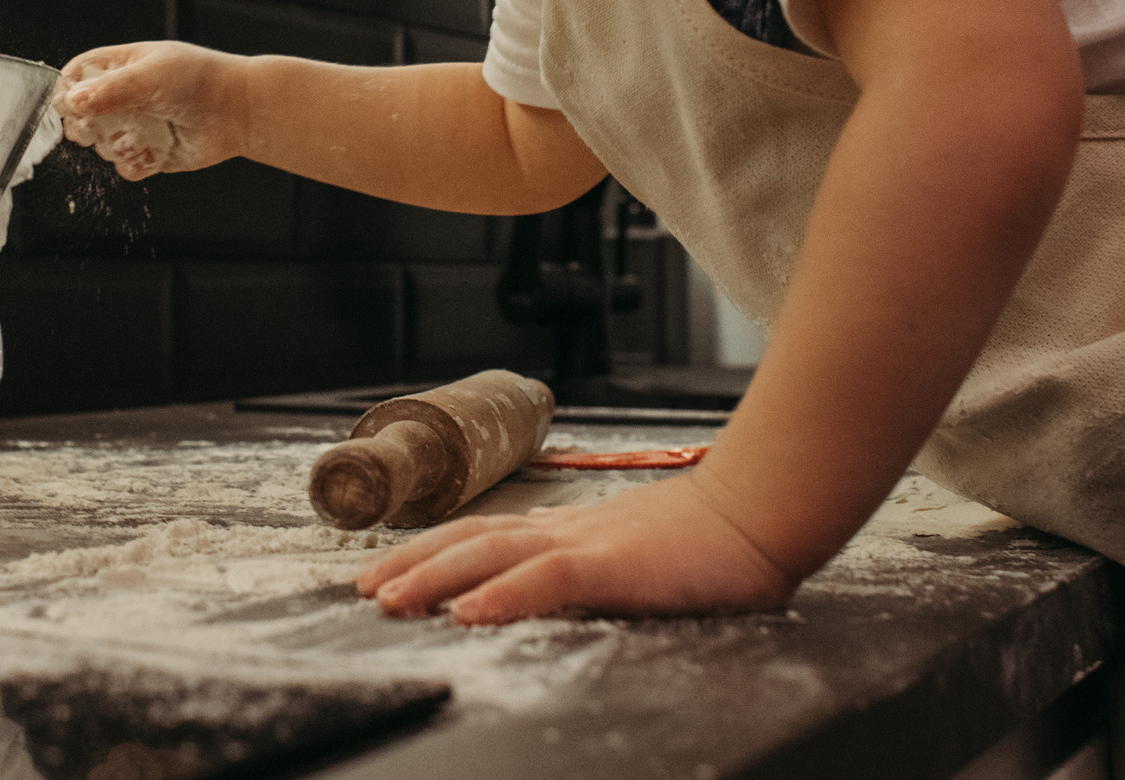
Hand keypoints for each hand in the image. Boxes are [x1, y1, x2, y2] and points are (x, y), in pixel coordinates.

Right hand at [55, 42, 249, 179]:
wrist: (238, 111)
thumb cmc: (199, 80)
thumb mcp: (148, 76)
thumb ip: (108, 90)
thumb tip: (71, 101)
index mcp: (122, 65)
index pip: (78, 75)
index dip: (68, 90)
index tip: (68, 106)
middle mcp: (125, 96)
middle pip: (82, 115)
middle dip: (86, 126)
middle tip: (97, 128)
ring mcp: (137, 125)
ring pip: (102, 145)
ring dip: (118, 145)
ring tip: (144, 135)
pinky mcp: (150, 152)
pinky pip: (125, 166)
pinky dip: (136, 163)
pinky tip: (154, 153)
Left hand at [352, 469, 797, 624]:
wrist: (760, 513)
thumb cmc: (706, 544)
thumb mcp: (633, 558)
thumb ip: (590, 573)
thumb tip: (547, 593)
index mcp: (568, 531)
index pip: (482, 535)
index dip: (429, 551)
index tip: (384, 572)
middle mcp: (566, 530)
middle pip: (470, 539)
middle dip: (412, 563)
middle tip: (363, 588)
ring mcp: (588, 543)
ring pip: (493, 554)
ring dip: (436, 576)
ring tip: (390, 599)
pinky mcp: (614, 564)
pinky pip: (548, 577)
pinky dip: (504, 593)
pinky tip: (470, 611)